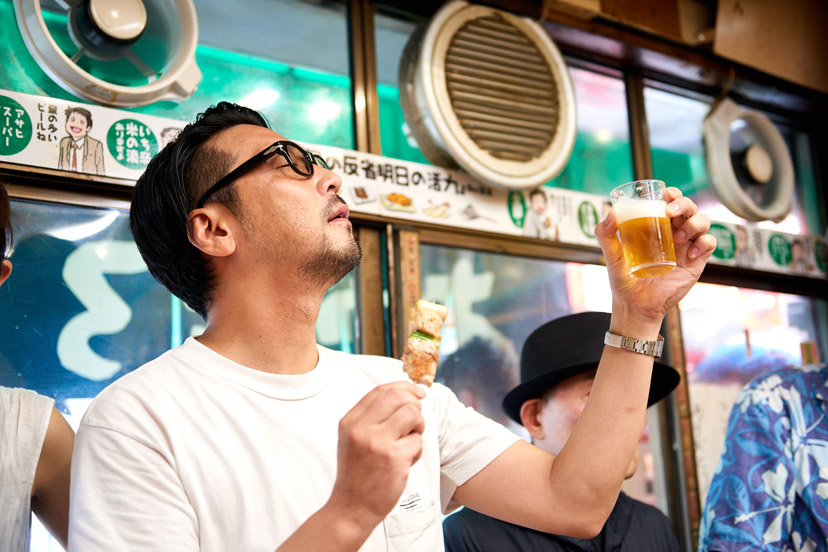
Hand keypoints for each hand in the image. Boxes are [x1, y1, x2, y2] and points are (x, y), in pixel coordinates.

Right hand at [328, 381, 425, 532]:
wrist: (351, 508)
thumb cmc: (357, 473)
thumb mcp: (352, 439)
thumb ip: (371, 417)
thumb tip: (404, 394)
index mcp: (350, 421)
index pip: (381, 390)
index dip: (404, 387)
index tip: (417, 392)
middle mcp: (361, 429)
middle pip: (399, 397)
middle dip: (415, 403)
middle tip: (415, 419)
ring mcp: (377, 443)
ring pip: (412, 414)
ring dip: (418, 426)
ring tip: (410, 440)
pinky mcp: (394, 458)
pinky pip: (418, 441)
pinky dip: (417, 451)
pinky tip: (406, 462)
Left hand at [595, 187, 715, 324]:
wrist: (635, 305)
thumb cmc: (623, 279)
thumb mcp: (612, 256)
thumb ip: (606, 235)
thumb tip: (610, 212)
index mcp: (656, 227)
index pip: (669, 203)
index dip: (672, 194)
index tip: (667, 193)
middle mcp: (673, 233)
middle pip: (689, 208)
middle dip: (685, 204)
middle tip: (672, 211)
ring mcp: (686, 246)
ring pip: (703, 221)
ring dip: (695, 222)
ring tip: (680, 237)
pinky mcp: (696, 262)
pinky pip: (709, 244)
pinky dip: (704, 243)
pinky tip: (690, 254)